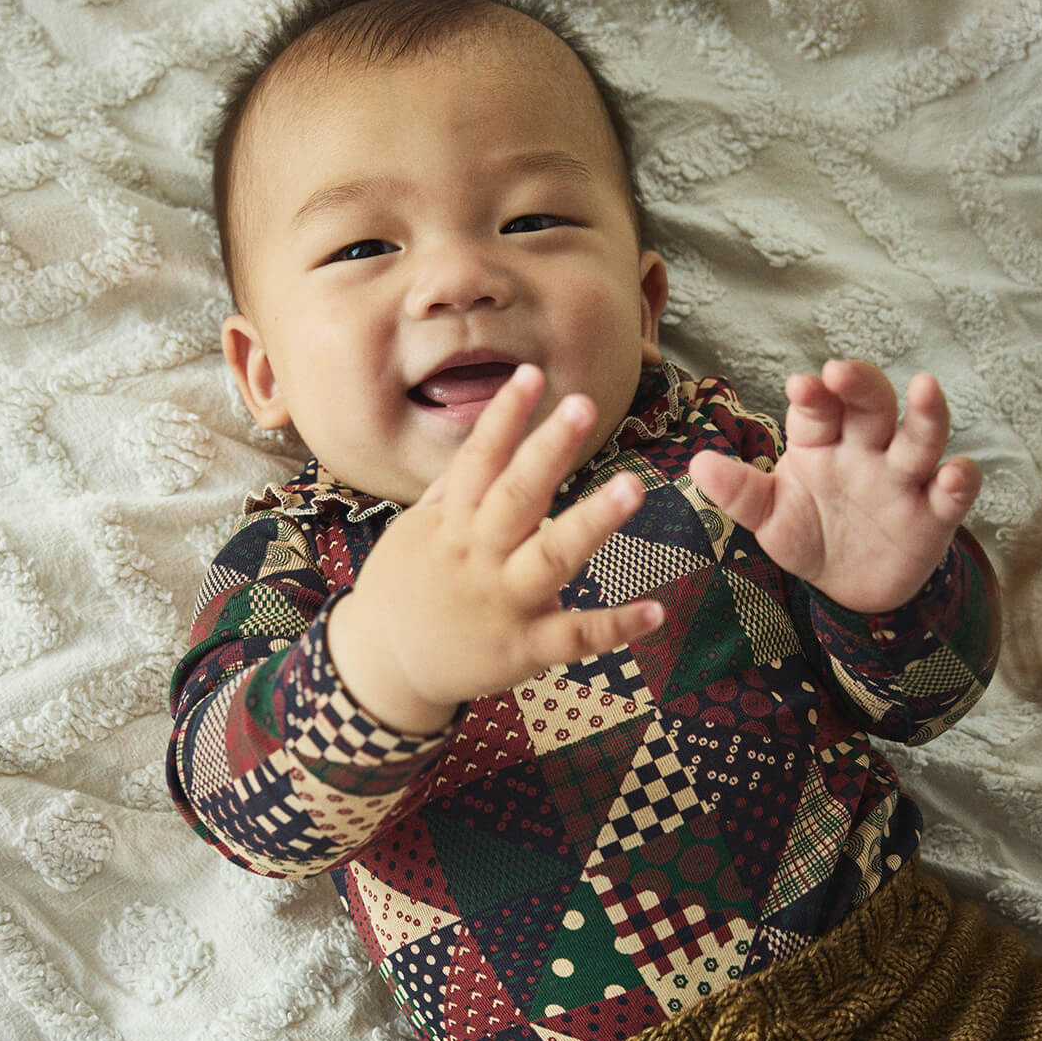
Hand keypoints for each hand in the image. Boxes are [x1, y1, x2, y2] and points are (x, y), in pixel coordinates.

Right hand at [327, 365, 664, 733]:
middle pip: (515, 497)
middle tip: (583, 406)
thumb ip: (453, 490)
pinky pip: (574, 637)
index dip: (505, 417)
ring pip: (550, 558)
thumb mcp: (415, 532)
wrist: (384, 667)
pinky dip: (615, 625)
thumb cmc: (405, 588)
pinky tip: (656, 611)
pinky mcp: (523, 649)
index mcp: (451, 524)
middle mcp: (477, 557)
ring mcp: (502, 603)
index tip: (531, 373)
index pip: (478, 460)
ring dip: (591, 522)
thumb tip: (485, 441)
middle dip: (548, 451)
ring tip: (632, 488)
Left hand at [688, 359, 980, 612]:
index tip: (801, 384)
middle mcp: (866, 451)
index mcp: (821, 444)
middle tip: (841, 371)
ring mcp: (903, 479)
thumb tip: (696, 465)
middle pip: (871, 407)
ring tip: (926, 386)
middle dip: (861, 385)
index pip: (817, 411)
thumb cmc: (806, 535)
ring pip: (920, 438)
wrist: (846, 589)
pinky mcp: (933, 514)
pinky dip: (959, 481)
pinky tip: (955, 473)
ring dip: (927, 413)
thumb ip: (739, 492)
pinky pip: (953, 492)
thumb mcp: (767, 518)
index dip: (812, 395)